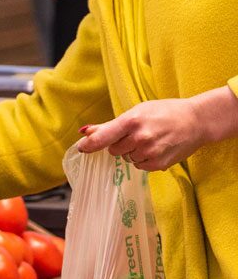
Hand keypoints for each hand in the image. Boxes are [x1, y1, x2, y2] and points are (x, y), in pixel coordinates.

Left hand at [78, 88, 237, 170]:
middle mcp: (140, 138)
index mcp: (132, 121)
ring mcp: (150, 152)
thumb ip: (109, 125)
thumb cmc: (164, 113)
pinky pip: (139, 166)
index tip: (81, 148)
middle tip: (137, 134)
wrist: (196, 120)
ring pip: (127, 159)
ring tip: (151, 140)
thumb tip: (84, 132)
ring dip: (133, 152)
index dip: (89, 145)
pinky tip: (157, 148)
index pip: (103, 138)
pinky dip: (144, 160)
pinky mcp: (158, 164)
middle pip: (113, 150)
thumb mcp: (137, 112)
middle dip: (120, 144)